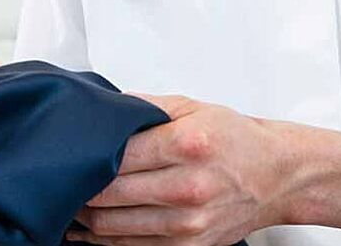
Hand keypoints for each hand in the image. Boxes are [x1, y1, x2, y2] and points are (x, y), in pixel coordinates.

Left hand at [72, 96, 294, 245]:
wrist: (279, 176)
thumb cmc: (237, 140)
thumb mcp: (192, 107)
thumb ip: (144, 107)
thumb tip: (103, 112)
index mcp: (187, 145)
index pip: (116, 155)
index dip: (85, 157)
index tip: (69, 155)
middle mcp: (188, 186)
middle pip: (110, 193)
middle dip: (79, 189)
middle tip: (61, 181)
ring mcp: (188, 222)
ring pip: (114, 227)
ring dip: (85, 219)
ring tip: (70, 205)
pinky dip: (105, 241)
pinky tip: (92, 229)